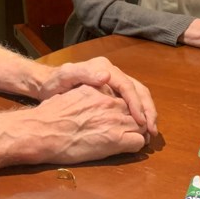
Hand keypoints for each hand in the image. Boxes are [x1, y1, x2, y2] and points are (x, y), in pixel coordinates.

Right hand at [25, 85, 149, 163]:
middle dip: (139, 117)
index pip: (125, 92)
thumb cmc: (51, 114)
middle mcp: (110, 101)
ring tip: (136, 138)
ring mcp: (114, 118)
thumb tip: (92, 96)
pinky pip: (138, 141)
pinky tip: (130, 147)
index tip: (129, 112)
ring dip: (140, 131)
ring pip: (141, 124)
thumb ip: (87, 92)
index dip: (130, 104)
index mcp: (99, 88)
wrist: (43, 131)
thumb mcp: (71, 93)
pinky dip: (137, 145)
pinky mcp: (115, 138)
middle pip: (136, 108)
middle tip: (138, 127)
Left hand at [38, 57, 157, 136]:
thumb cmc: (54, 83)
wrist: (47, 84)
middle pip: (138, 89)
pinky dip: (139, 113)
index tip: (141, 121)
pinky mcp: (112, 91)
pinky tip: (140, 127)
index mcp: (103, 67)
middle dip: (148, 109)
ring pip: (138, 94)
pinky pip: (131, 100)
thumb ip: (83, 74)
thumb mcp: (64, 77)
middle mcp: (111, 72)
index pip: (127, 85)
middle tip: (152, 129)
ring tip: (151, 131)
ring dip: (147, 112)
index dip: (136, 104)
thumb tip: (106, 76)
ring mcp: (113, 81)